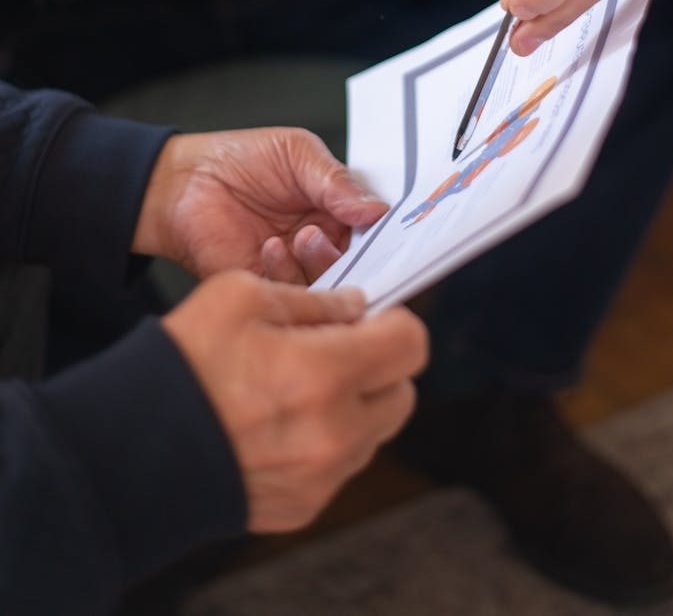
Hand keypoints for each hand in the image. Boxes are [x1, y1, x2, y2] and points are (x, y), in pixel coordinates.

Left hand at [134, 127, 388, 282]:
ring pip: (330, 286)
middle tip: (328, 234)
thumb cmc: (241, 159)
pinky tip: (270, 247)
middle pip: (361, 266)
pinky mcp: (267, 288)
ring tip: (299, 236)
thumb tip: (378, 209)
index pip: (376, 231)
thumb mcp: (297, 154)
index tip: (392, 234)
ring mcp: (296, 269)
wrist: (184, 181)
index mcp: (339, 211)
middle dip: (355, 257)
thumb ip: (336, 182)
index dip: (388, 236)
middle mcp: (324, 245)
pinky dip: (286, 275)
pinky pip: (291, 298)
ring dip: (319, 264)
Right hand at [162, 272, 427, 531]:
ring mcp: (323, 476)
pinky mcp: (305, 505)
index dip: (394, 322)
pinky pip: (342, 465)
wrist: (131, 453)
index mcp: (326, 373)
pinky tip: (282, 423)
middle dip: (379, 365)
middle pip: (403, 392)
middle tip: (335, 350)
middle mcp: (335, 432)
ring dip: (355, 404)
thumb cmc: (182, 366)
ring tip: (299, 387)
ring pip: (375, 431)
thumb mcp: (240, 296)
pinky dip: (327, 440)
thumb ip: (311, 298)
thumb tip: (354, 307)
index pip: (411, 344)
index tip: (368, 318)